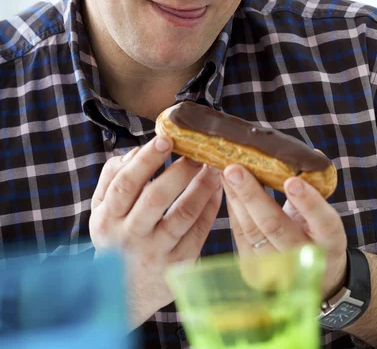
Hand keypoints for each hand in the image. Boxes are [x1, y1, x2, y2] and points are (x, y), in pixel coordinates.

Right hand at [89, 136, 221, 326]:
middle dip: (180, 170)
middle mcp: (130, 236)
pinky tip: (217, 189)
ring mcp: (156, 253)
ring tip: (213, 167)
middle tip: (197, 151)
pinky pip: (199, 231)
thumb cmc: (116, 235)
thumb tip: (137, 150)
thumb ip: (113, 176)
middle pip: (156, 198)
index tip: (166, 139)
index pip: (126, 184)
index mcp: (107, 218)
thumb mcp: (102, 208)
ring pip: (183, 214)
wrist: (123, 292)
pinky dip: (210, 207)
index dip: (146, 160)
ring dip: (202, 186)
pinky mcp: (179, 265)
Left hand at [222, 165, 346, 299]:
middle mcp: (302, 257)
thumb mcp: (324, 216)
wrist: (314, 277)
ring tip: (226, 172)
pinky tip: (226, 187)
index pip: (323, 222)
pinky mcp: (254, 268)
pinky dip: (232, 208)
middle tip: (235, 169)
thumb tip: (313, 153)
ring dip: (236, 198)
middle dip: (252, 195)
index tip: (292, 181)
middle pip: (275, 226)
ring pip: (251, 230)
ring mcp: (276, 266)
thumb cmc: (318, 235)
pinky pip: (240, 234)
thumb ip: (316, 188)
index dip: (308, 202)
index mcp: (329, 241)